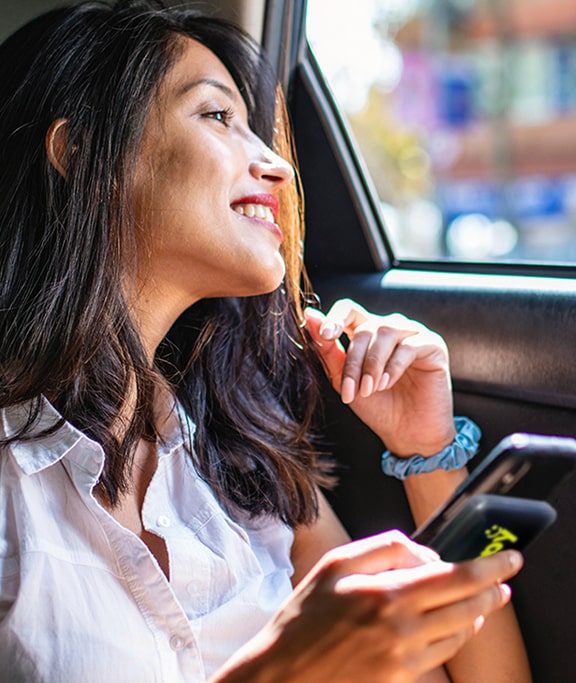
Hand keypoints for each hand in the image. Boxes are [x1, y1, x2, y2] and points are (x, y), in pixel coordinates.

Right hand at [220, 531, 522, 682]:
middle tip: (506, 577)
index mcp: (386, 595)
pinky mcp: (401, 678)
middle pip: (466, 606)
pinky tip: (459, 625)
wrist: (284, 674)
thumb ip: (383, 547)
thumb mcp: (336, 563)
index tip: (508, 558)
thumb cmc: (305, 615)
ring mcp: (405, 659)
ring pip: (459, 633)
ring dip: (479, 613)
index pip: (454, 577)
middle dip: (494, 590)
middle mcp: (402, 629)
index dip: (488, 567)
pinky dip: (457, 636)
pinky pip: (442, 655)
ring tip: (488, 600)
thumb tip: (423, 552)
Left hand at [304, 300, 454, 455]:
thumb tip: (310, 315)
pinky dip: (393, 366)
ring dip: (372, 364)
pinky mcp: (433, 345)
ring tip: (369, 390)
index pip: (349, 310)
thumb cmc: (377, 407)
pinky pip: (408, 346)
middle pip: (365, 327)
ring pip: (386, 332)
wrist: (407, 434)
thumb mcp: (344, 380)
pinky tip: (387, 384)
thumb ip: (328, 349)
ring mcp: (413, 334)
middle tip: (351, 390)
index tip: (325, 335)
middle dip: (354, 361)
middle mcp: (391, 328)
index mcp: (368, 333)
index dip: (336, 317)